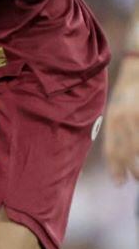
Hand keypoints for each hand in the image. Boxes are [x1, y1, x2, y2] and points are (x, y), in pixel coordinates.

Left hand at [103, 57, 138, 182]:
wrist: (138, 67)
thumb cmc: (130, 90)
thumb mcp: (117, 107)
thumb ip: (116, 126)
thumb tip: (117, 150)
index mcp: (113, 117)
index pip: (112, 148)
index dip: (115, 167)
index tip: (118, 182)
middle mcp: (125, 118)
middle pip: (127, 152)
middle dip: (131, 170)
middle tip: (135, 180)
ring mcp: (138, 116)